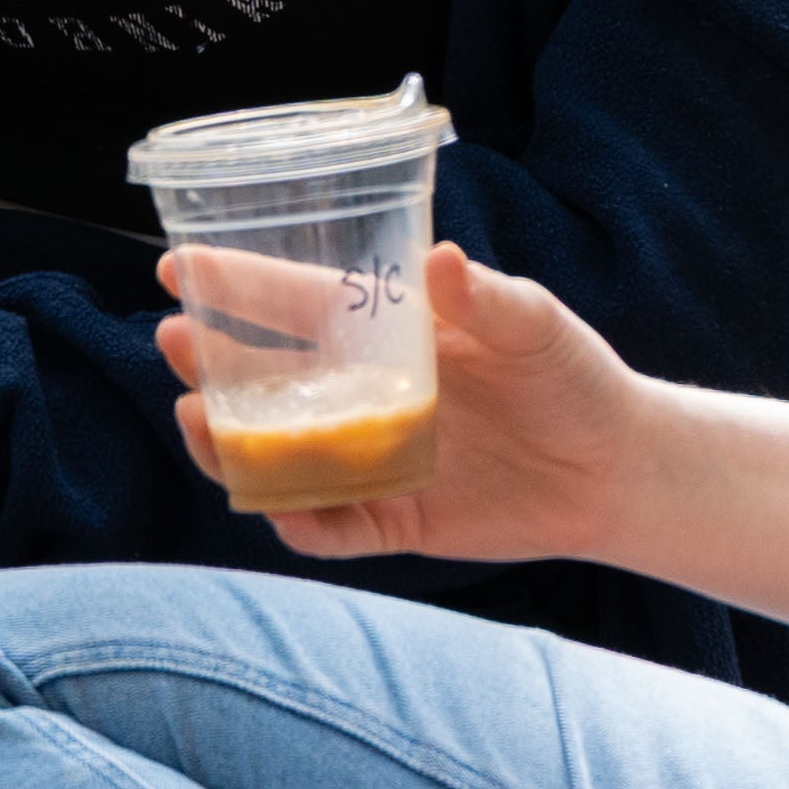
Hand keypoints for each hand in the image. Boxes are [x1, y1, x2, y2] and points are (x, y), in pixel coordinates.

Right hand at [163, 240, 649, 568]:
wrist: (617, 466)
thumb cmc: (573, 376)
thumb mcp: (536, 325)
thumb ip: (487, 298)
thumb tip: (440, 261)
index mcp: (385, 333)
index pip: (295, 301)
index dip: (234, 284)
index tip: (175, 268)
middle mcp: (366, 394)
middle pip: (269, 380)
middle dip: (212, 362)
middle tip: (171, 343)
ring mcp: (374, 458)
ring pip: (282, 456)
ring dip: (235, 444)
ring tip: (198, 422)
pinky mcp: (397, 517)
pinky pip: (335, 527)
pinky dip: (303, 524)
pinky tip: (280, 511)